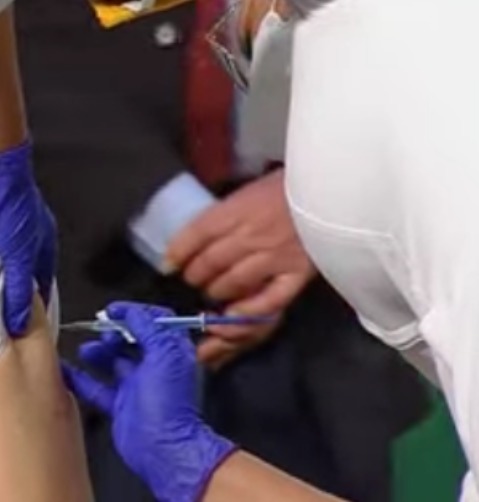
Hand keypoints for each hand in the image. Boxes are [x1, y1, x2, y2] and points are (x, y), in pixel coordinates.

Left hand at [0, 120, 56, 336]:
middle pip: (15, 278)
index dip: (32, 310)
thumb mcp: (20, 255)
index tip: (20, 336)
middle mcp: (22, 242)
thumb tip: (20, 326)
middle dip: (5, 300)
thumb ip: (19, 290)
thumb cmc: (11, 209)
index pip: (40, 286)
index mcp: (41, 247)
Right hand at [62, 302, 236, 501]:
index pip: (155, 322)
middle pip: (130, 339)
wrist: (163, 449)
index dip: (135, 312)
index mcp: (169, 353)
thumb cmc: (168, 403)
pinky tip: (65, 370)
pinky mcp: (119, 405)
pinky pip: (96, 387)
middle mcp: (153, 367)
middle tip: (99, 330)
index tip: (113, 309)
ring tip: (86, 350)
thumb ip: (148, 329)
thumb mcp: (163, 356)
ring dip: (97, 352)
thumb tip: (131, 313)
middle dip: (113, 331)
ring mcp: (135, 387)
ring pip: (112, 361)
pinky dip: (80, 378)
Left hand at [166, 170, 313, 365]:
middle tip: (191, 283)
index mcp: (236, 210)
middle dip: (194, 277)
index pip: (196, 234)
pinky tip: (234, 315)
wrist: (334, 187)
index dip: (177, 253)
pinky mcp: (297, 273)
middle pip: (209, 263)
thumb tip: (197, 237)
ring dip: (215, 293)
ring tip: (212, 295)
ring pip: (231, 283)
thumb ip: (225, 214)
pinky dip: (248, 311)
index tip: (168, 266)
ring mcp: (275, 256)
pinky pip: (268, 300)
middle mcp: (251, 235)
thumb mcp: (248, 191)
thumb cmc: (288, 186)